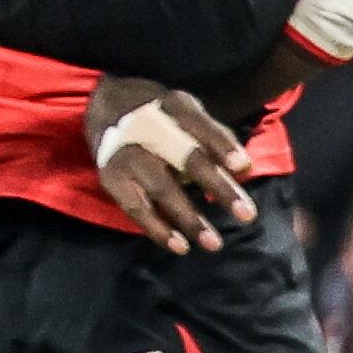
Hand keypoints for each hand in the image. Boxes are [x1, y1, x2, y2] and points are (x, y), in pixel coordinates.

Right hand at [85, 77, 256, 255]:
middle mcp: (149, 129)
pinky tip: (181, 246)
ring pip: (162, 189)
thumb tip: (246, 170)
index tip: (243, 167)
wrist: (106, 106)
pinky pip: (137, 209)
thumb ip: (218, 139)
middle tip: (246, 214)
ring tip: (214, 243)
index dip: (222, 146)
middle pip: (187, 159)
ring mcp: (128, 155)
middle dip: (218, 187)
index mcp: (175, 107)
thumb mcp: (188, 113)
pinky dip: (158, 229)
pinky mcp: (112, 178)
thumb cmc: (161, 116)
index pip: (201, 126)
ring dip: (189, 218)